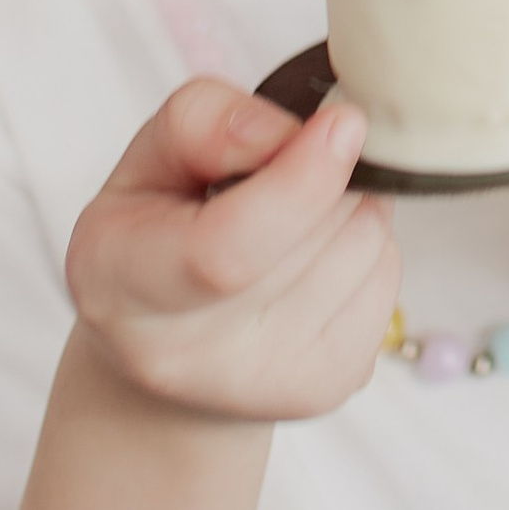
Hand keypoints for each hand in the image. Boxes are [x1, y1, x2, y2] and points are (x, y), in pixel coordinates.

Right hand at [66, 82, 400, 421]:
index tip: (344, 122)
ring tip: (294, 221)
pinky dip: (366, 248)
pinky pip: (386, 277)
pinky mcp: (328, 387)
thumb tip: (288, 134)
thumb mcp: (150, 160)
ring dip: (348, 209)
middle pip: (313, 237)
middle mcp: (187, 355)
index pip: (225, 251)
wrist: (171, 358)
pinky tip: (314, 258)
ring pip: (364, 248)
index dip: (298, 183)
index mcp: (122, 284)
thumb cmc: (157, 236)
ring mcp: (265, 383)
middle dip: (326, 175)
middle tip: (289, 168)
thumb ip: (201, 123)